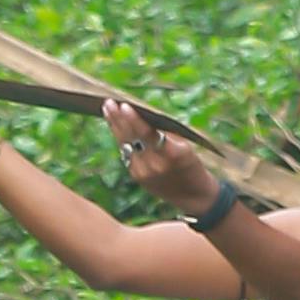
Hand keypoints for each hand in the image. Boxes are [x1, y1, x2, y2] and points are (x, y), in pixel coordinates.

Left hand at [109, 97, 223, 216]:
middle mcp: (154, 165)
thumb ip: (165, 134)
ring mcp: (143, 172)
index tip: (124, 105)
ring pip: (125, 145)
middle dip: (119, 119)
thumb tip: (145, 115)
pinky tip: (115, 126)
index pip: (147, 134)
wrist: (193, 197)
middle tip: (109, 102)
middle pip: (132, 138)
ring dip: (115, 127)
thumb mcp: (185, 147)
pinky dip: (121, 138)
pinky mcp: (137, 177)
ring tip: (107, 109)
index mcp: (170, 154)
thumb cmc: (192, 165)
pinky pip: (126, 153)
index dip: (134, 120)